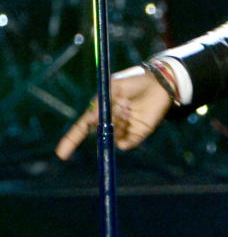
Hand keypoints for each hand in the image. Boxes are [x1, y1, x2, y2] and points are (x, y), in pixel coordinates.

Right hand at [55, 66, 173, 160]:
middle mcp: (110, 123)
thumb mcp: (113, 86)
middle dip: (102, 123)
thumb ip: (101, 102)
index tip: (60, 155)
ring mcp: (123, 130)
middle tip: (115, 106)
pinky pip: (124, 143)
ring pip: (111, 138)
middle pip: (97, 134)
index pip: (81, 129)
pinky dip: (124, 133)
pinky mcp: (137, 135)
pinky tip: (130, 115)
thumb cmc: (134, 82)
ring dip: (115, 123)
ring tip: (126, 105)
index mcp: (99, 111)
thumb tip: (91, 119)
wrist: (158, 84)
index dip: (70, 142)